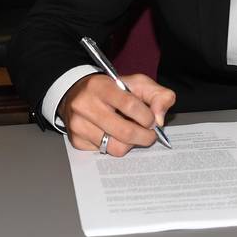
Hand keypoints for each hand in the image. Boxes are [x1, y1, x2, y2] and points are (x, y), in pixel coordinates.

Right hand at [60, 73, 175, 156]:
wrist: (79, 92)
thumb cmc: (113, 88)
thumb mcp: (138, 83)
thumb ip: (158, 95)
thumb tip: (159, 119)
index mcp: (101, 86)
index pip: (130, 105)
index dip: (147, 116)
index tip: (152, 120)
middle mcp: (85, 105)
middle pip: (125, 132)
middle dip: (145, 136)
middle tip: (150, 134)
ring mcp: (79, 124)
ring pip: (115, 147)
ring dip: (131, 144)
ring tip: (132, 133)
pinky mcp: (77, 140)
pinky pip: (105, 153)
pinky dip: (115, 146)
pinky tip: (115, 134)